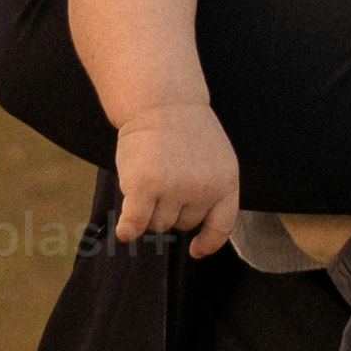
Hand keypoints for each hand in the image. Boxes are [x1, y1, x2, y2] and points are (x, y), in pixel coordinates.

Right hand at [108, 96, 240, 255]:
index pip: (221, 225)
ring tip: (148, 177)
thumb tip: (195, 236)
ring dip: (149, 209)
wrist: (160, 99)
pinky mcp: (144, 186)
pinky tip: (124, 231)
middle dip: (170, 209)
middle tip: (162, 180)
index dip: (208, 242)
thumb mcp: (213, 158)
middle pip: (182, 224)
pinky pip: (136, 221)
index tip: (196, 250)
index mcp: (226, 182)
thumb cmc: (184, 128)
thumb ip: (209, 191)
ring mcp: (173, 188)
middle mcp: (203, 189)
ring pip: (158, 223)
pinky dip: (129, 229)